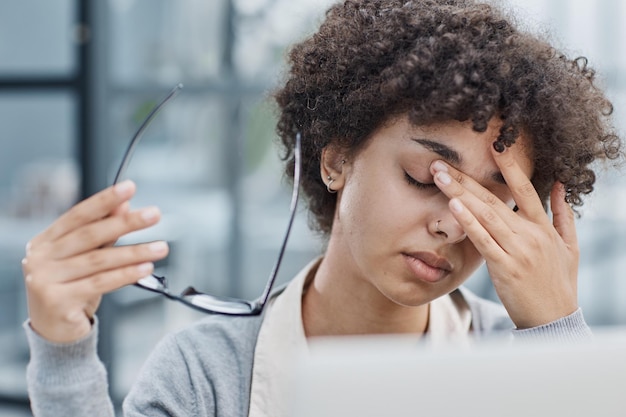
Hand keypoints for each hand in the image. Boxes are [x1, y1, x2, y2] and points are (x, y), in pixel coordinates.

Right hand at [22, 181, 168, 342]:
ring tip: (161, 247)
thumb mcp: (86, 257)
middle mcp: (40, 258)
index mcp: (45, 241)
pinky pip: (100, 283)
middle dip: (126, 223)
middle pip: (90, 235)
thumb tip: (124, 205)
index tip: (129, 188)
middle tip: (154, 214)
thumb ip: (103, 231)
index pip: (78, 215)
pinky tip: (146, 268)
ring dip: (134, 252)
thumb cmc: (72, 288)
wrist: (54, 332)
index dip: (105, 200)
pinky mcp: (57, 301)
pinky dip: (126, 274)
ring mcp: (45, 280)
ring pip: (99, 260)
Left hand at [431, 147, 578, 328]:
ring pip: (485, 216)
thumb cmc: (560, 282)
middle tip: (440, 162)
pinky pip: (483, 241)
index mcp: (542, 227)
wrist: (554, 319)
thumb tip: (560, 184)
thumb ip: (563, 213)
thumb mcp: (569, 246)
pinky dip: (469, 223)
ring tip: (440, 177)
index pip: (524, 188)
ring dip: (460, 194)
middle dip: (465, 179)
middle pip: (493, 199)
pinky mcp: (505, 268)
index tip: (492, 145)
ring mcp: (517, 250)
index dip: (509, 166)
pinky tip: (454, 207)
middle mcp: (529, 234)